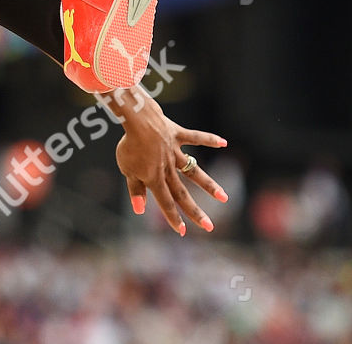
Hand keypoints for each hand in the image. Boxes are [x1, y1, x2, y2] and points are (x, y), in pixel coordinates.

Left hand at [111, 89, 228, 235]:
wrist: (138, 120)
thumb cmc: (129, 145)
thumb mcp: (126, 169)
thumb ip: (135, 189)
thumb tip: (139, 210)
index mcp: (154, 178)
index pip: (165, 202)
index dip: (172, 218)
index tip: (181, 231)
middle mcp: (168, 168)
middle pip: (182, 193)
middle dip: (195, 212)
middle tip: (210, 227)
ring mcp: (175, 152)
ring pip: (194, 172)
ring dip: (210, 185)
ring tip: (224, 198)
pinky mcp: (178, 135)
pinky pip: (196, 137)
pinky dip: (209, 139)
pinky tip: (224, 143)